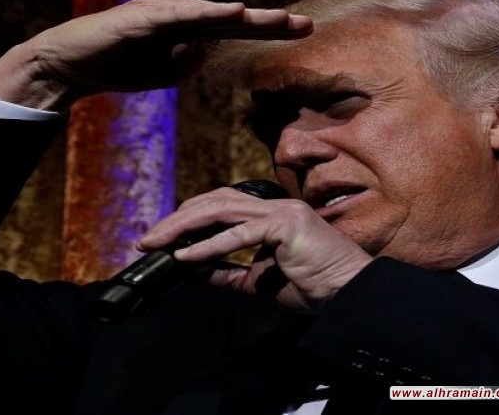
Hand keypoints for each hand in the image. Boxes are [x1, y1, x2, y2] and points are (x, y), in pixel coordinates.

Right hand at [0, 0, 312, 110]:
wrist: (72, 64)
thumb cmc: (119, 66)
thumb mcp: (164, 72)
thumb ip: (188, 63)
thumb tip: (204, 50)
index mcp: (187, 28)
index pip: (234, 29)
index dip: (268, 28)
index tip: (303, 29)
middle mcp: (179, 12)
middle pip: (231, 18)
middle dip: (270, 21)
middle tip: (307, 23)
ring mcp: (162, 11)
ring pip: (210, 16)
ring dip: (245, 20)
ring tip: (281, 21)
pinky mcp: (144, 17)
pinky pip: (181, 16)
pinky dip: (208, 14)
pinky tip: (232, 14)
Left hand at [138, 187, 372, 310]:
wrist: (350, 295)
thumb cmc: (314, 286)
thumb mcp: (259, 282)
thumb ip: (229, 274)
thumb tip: (194, 272)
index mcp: (268, 216)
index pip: (220, 207)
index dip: (188, 219)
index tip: (162, 239)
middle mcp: (273, 207)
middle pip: (214, 202)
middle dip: (177, 219)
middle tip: (148, 239)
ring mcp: (280, 212)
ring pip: (220, 210)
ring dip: (184, 226)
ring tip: (157, 242)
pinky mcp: (286, 224)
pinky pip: (240, 234)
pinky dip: (209, 245)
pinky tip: (186, 256)